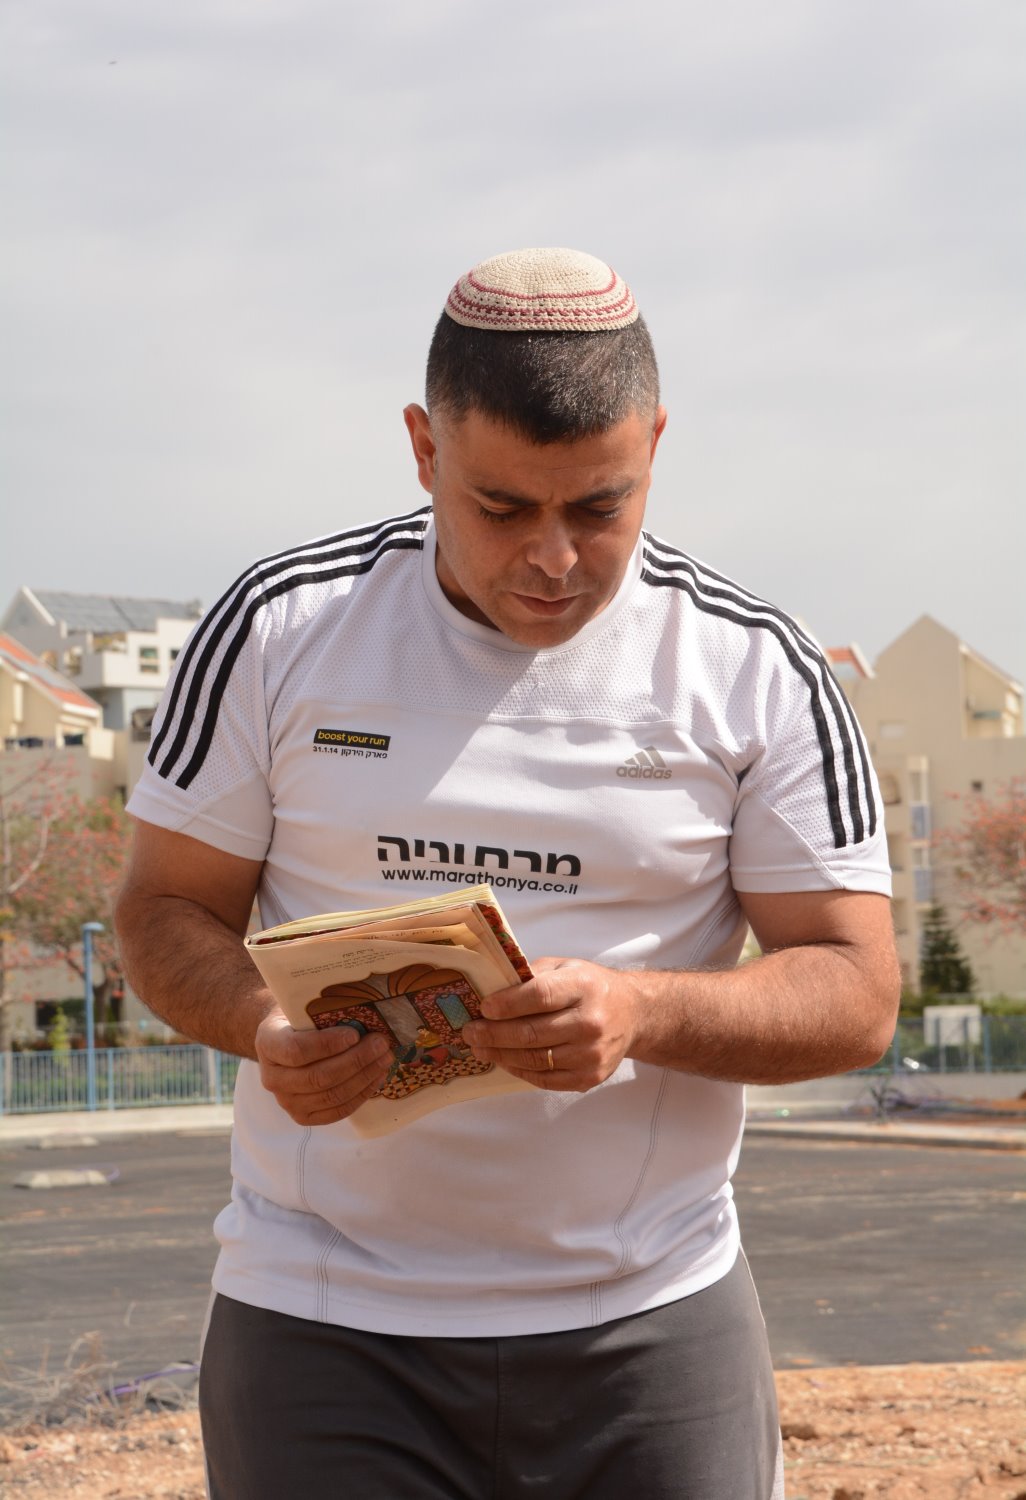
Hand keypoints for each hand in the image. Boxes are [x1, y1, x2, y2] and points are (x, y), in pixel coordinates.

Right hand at [255, 1011, 393, 1125]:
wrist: (284, 1039)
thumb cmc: (298, 1017)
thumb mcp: (302, 1005)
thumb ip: (321, 1011)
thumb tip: (364, 1011)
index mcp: (267, 1043)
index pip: (296, 1050)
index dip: (327, 1045)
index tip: (355, 1034)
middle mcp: (272, 1078)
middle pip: (318, 1077)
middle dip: (355, 1060)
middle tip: (380, 1044)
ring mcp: (286, 1102)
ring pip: (331, 1096)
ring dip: (364, 1077)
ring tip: (385, 1058)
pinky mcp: (303, 1117)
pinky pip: (337, 1111)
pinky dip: (361, 1094)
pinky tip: (377, 1076)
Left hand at [463, 958, 640, 1091]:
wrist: (633, 1014)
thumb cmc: (591, 987)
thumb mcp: (566, 967)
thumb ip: (532, 976)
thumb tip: (491, 989)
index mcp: (583, 987)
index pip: (540, 996)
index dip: (507, 1004)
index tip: (483, 1008)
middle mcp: (591, 1022)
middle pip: (532, 1033)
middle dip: (493, 1033)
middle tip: (470, 1032)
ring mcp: (591, 1053)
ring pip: (535, 1059)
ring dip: (500, 1054)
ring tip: (479, 1047)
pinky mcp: (589, 1077)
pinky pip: (545, 1079)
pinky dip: (519, 1070)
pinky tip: (504, 1060)